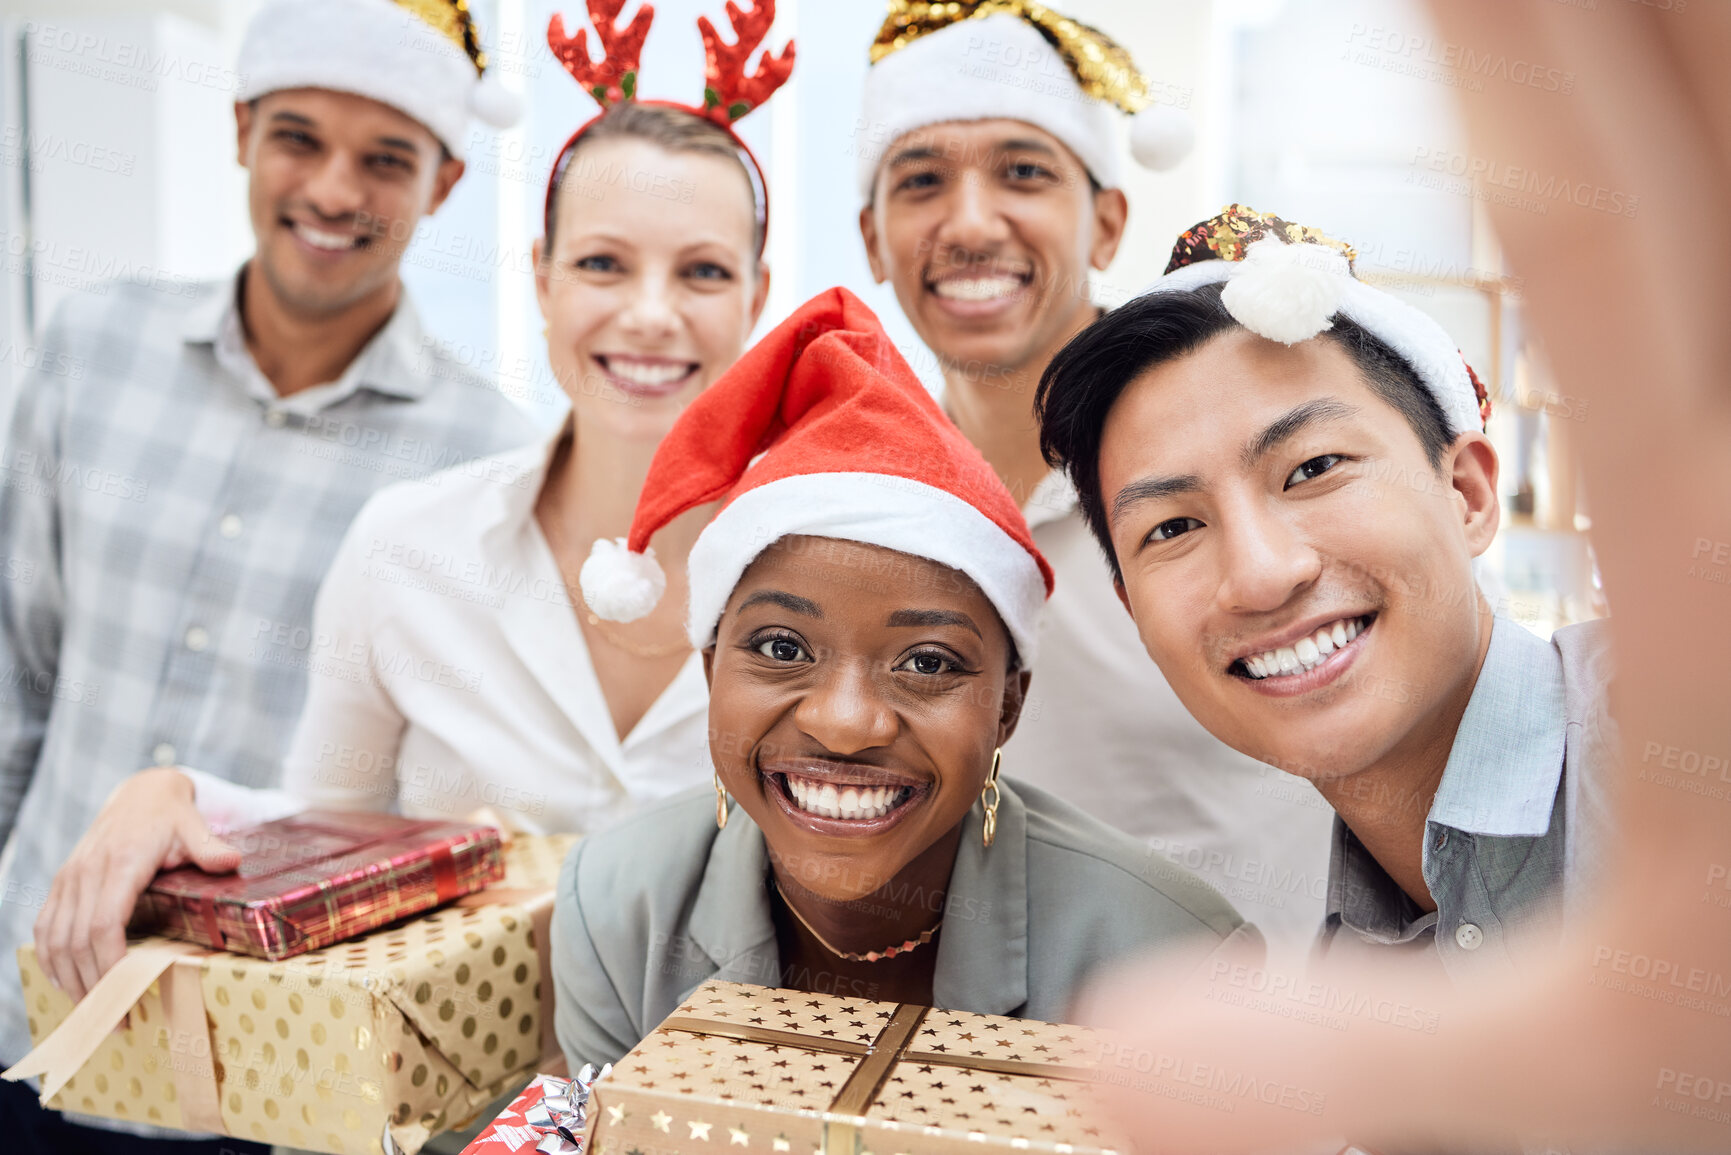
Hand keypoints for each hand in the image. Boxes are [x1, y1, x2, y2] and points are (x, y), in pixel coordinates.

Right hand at [34, 767, 241, 1000]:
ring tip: (94, 1014)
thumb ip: (209, 846)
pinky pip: (44, 929)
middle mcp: (86, 873)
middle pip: (77, 943)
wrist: (139, 794)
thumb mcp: (194, 826)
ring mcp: (69, 879)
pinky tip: (67, 985)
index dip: (109, 964)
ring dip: (70, 981)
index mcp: (121, 863)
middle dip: (93, 988)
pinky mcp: (61, 884)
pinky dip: (51, 961)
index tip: (125, 995)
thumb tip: (231, 860)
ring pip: (55, 941)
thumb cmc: (170, 816)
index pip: (104, 924)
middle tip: (116, 1022)